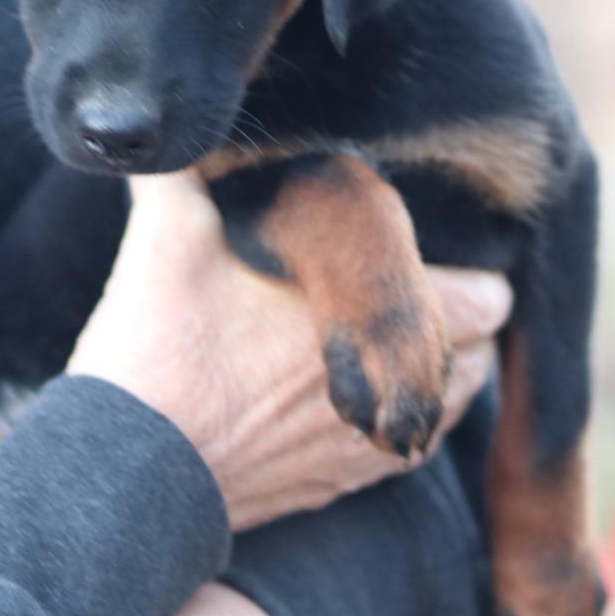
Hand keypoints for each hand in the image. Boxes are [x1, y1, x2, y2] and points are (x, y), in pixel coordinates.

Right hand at [67, 169, 510, 530]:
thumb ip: (184, 172)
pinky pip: (396, 456)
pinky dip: (391, 423)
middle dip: (458, 325)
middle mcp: (384, 395)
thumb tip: (178, 129)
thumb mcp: (169, 238)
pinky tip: (347, 397)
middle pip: (479, 360)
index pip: (488, 303)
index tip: (437, 255)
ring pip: (443, 414)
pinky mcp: (326, 486)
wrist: (126, 467)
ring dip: (431, 377)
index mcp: (370, 323)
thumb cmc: (161, 349)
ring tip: (385, 344)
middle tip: (410, 292)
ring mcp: (358, 450)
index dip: (474, 274)